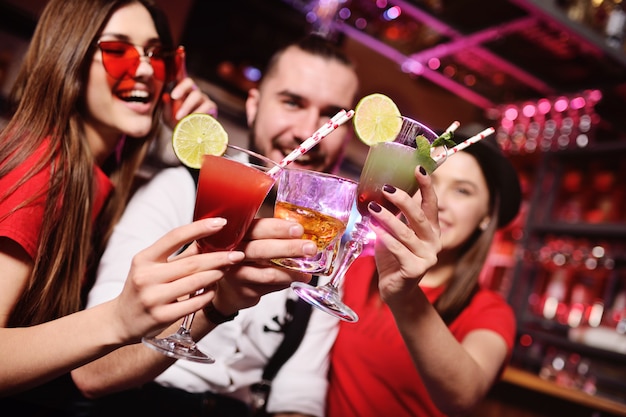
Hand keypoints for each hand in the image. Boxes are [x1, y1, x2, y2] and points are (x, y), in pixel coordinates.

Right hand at [111, 218, 242, 341]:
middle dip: (219, 257)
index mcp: (144, 259)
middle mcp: (146, 277)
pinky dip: (208, 294)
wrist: (121, 320)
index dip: (200, 228)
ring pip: (196, 282)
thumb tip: (208, 238)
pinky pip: (195, 303)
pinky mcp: (162, 316)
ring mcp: (154, 298)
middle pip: (192, 262)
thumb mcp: (151, 266)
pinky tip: (214, 289)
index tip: (221, 223)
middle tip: (237, 253)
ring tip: (228, 269)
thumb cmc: (142, 287)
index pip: (175, 236)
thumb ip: (175, 254)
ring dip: (217, 274)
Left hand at [162, 77, 217, 127]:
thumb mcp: (167, 117)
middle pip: (189, 82)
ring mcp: (203, 98)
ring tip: (180, 117)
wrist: (187, 137)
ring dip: (187, 105)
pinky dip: (199, 112)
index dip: (178, 73)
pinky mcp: (211, 107)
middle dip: (181, 89)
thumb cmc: (176, 123)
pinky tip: (193, 120)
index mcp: (181, 91)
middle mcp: (193, 91)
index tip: (173, 89)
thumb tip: (165, 96)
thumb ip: (165, 107)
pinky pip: (207, 106)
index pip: (180, 77)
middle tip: (173, 98)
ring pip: (197, 95)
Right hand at [211, 218, 317, 314]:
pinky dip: (286, 282)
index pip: (258, 228)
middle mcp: (234, 252)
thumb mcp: (252, 240)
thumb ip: (271, 235)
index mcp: (238, 234)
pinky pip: (270, 287)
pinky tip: (298, 278)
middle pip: (262, 250)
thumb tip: (303, 232)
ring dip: (291, 271)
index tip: (298, 229)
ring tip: (308, 269)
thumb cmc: (246, 257)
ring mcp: (237, 273)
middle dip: (288, 248)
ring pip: (267, 273)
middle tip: (309, 248)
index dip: (278, 228)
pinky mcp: (245, 291)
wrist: (229, 287)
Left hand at [367, 167, 441, 305]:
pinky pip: (398, 249)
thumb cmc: (394, 257)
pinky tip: (374, 228)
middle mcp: (433, 242)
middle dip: (403, 200)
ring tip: (373, 207)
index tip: (418, 168)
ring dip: (388, 218)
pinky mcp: (416, 270)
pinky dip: (385, 237)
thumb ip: (395, 215)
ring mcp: (427, 257)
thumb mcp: (395, 232)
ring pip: (406, 233)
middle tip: (387, 188)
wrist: (396, 290)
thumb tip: (381, 190)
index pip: (431, 204)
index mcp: (431, 230)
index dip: (426, 186)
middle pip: (420, 216)